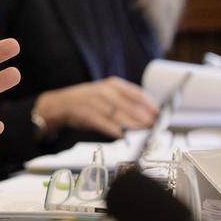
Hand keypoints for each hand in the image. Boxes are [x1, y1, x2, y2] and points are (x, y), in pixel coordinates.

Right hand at [34, 77, 157, 138]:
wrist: (60, 104)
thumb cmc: (88, 102)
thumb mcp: (107, 95)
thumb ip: (125, 103)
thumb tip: (148, 116)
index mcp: (113, 84)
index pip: (137, 93)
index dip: (150, 105)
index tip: (160, 114)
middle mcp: (104, 91)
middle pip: (130, 105)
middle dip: (144, 117)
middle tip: (154, 126)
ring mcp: (94, 101)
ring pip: (119, 115)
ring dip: (133, 125)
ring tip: (143, 132)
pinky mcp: (85, 113)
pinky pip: (104, 123)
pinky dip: (114, 130)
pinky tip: (122, 136)